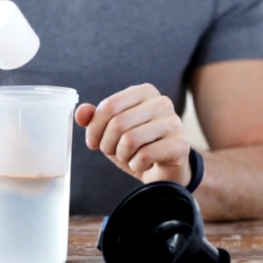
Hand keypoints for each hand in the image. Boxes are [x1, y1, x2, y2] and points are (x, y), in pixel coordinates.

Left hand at [74, 84, 191, 185]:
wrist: (164, 171)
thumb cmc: (136, 147)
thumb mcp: (109, 132)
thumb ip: (94, 119)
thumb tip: (81, 113)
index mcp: (143, 92)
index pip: (109, 106)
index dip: (94, 129)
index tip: (94, 142)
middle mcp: (161, 102)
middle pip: (118, 123)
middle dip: (107, 145)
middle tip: (113, 152)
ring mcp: (173, 122)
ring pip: (130, 140)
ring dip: (122, 155)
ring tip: (129, 157)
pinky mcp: (180, 144)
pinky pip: (144, 155)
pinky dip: (136, 165)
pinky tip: (142, 164)